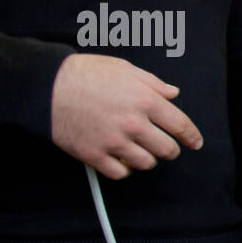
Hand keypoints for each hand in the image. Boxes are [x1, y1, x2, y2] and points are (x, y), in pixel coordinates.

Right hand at [50, 54, 202, 179]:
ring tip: (139, 149)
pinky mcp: (94, 155)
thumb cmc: (85, 74)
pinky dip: (125, 169)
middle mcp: (133, 124)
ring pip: (146, 163)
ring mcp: (113, 142)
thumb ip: (153, 83)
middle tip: (164, 145)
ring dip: (147, 158)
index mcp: (144, 100)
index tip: (195, 142)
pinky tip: (122, 159)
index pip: (180, 125)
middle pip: (167, 150)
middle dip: (170, 149)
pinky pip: (120, 173)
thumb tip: (173, 94)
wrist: (46, 86)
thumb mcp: (124, 69)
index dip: (192, 136)